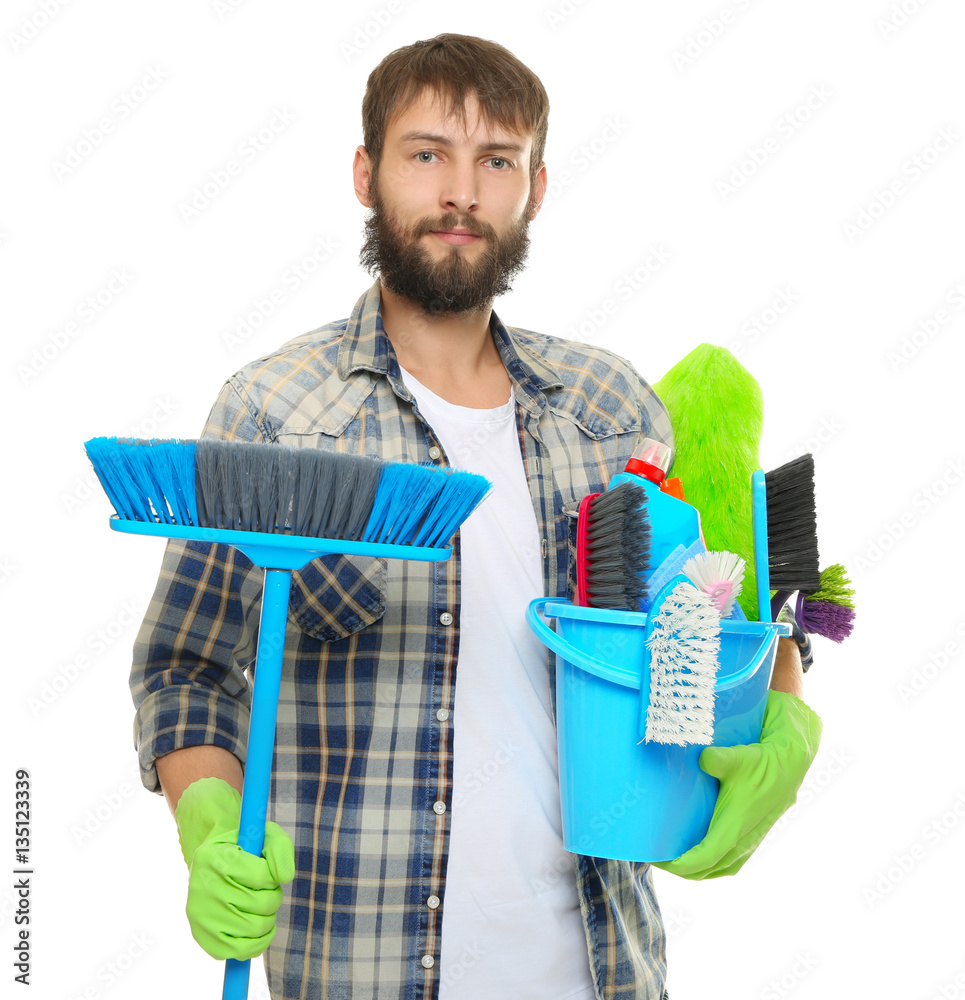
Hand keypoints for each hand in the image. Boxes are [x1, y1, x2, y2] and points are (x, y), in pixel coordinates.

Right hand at [175, 776, 294, 959]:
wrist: (213, 861)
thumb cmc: (244, 848)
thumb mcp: (264, 835)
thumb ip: (279, 849)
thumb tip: (285, 877)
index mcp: (215, 857)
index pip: (261, 876)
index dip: (273, 877)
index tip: (268, 873)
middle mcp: (202, 886)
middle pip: (261, 904)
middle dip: (273, 897)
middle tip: (266, 890)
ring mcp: (199, 914)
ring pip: (254, 929)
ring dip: (268, 919)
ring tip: (261, 906)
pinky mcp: (201, 935)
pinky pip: (238, 951)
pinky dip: (257, 942)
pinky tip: (257, 927)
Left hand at [652, 690, 821, 878]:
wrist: (789, 764)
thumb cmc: (761, 762)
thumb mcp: (738, 758)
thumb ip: (718, 759)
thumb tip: (703, 758)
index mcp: (736, 826)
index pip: (704, 858)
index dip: (680, 864)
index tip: (659, 859)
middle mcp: (743, 840)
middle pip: (708, 870)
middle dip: (682, 870)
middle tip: (657, 857)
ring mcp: (750, 841)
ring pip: (720, 869)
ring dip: (697, 871)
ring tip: (674, 860)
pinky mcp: (753, 837)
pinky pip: (729, 863)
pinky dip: (712, 865)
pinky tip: (699, 855)